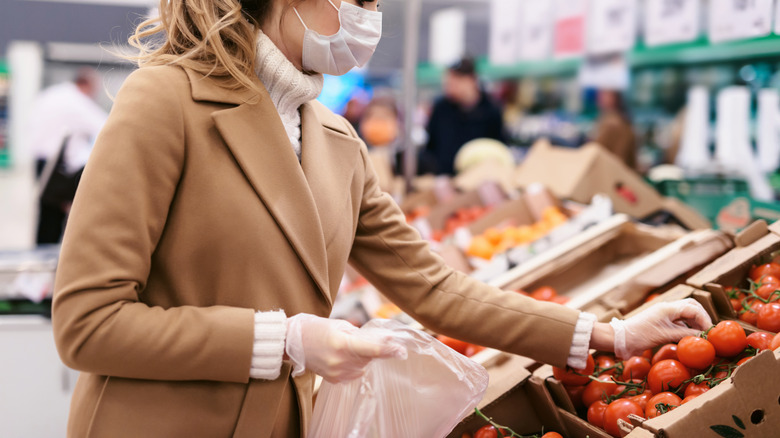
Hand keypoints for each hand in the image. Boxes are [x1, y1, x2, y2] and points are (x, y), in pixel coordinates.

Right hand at [285, 314, 405, 382]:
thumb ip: (362, 335)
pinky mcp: (334, 380)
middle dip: (375, 350)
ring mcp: (336, 373)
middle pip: (370, 358)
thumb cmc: (316, 328)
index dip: (389, 350)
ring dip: (364, 358)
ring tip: (348, 347)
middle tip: (371, 340)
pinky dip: (355, 365)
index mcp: (342, 344)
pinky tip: (344, 356)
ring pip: (363, 367)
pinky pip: (354, 373)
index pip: (372, 349)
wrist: (292, 342)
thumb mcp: (340, 325)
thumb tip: (385, 340)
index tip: (401, 350)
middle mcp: (340, 361)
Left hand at [609, 298, 711, 358]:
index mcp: (668, 308)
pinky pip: (679, 320)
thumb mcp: (664, 335)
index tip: (710, 333)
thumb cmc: (640, 336)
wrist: (621, 339)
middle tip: (708, 331)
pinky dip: (687, 326)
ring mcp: (664, 314)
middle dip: (702, 317)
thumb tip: (704, 337)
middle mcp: (667, 308)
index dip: (705, 319)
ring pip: (686, 313)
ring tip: (702, 335)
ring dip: (695, 322)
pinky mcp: (661, 321)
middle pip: (691, 306)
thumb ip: (685, 334)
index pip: (693, 308)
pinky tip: (690, 336)